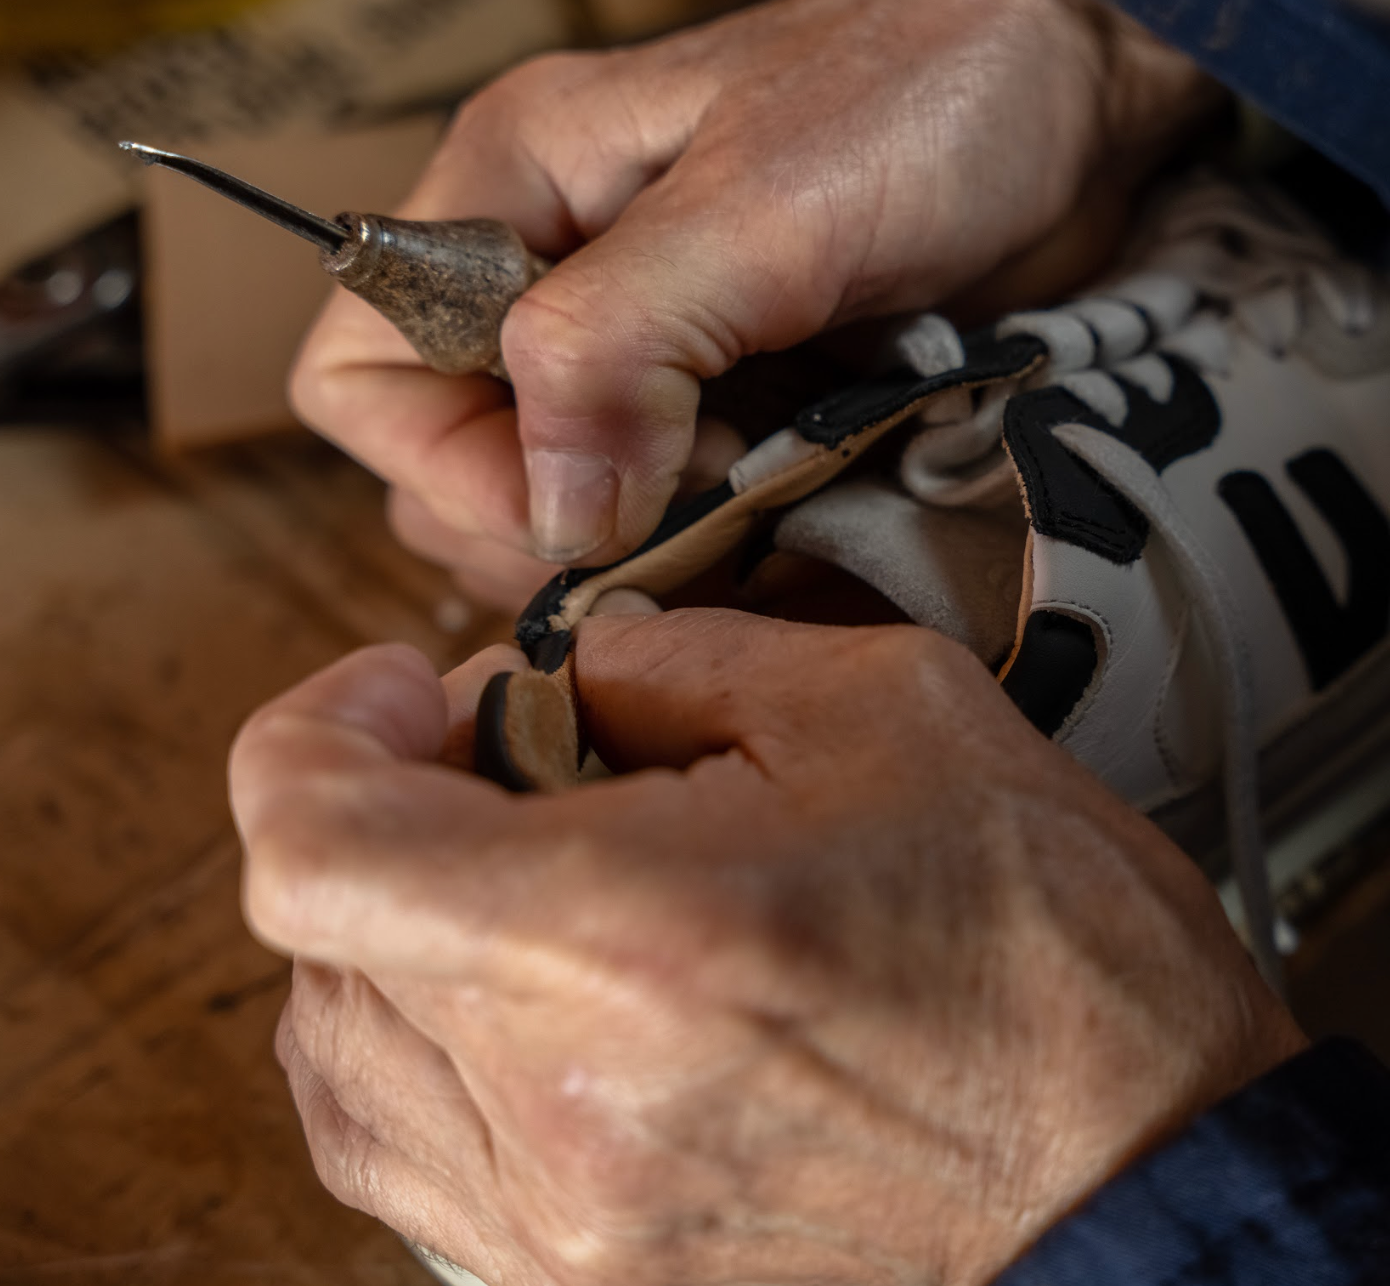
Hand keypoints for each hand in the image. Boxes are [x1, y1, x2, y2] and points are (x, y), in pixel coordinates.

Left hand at [230, 610, 1303, 1284]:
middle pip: (319, 933)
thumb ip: (672, 661)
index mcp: (632, 942)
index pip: (311, 845)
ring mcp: (563, 1224)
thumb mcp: (888, 711)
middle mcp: (567, 1109)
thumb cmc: (1053, 958)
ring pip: (338, 1050)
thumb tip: (551, 668)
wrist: (1136, 1185)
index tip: (402, 691)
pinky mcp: (585, 1280)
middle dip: (395, 806)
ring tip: (531, 878)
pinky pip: (404, 1151)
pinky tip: (521, 993)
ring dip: (395, 927)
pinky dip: (420, 1043)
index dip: (319, 731)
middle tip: (515, 766)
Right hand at [290, 0, 1216, 589]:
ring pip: (553, 505)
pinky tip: (772, 519)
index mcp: (509, 195)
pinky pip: (656, 513)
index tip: (583, 511)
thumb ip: (624, 343)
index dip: (449, 470)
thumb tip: (552, 511)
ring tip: (739, 510)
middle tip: (675, 521)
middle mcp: (548, 280)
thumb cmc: (925, 93)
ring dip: (628, 546)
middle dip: (544, 525)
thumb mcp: (763, 206)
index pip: (366, 376)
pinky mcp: (711, 401)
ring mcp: (634, 352)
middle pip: (451, 464)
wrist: (1067, 104)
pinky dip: (700, 545)